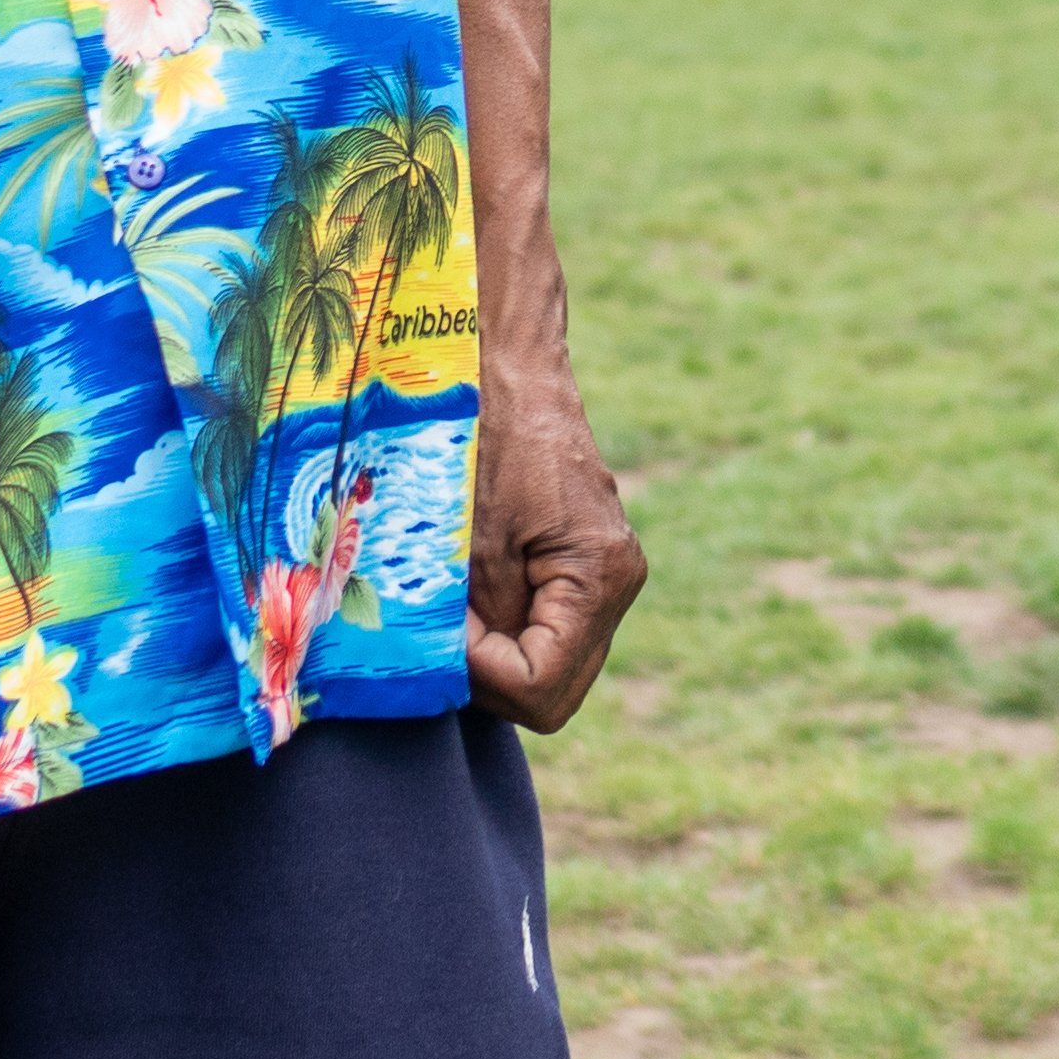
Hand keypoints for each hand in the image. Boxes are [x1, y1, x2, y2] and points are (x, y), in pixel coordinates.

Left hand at [467, 338, 646, 730]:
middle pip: (552, 692)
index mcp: (600, 576)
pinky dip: (502, 632)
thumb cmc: (488, 436)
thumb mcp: (472, 537)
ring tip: (452, 608)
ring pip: (548, 667)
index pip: (542, 687)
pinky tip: (468, 596)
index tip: (445, 628)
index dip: (482, 674)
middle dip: (489, 677)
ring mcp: (603, 578)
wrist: (510, 367)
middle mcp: (616, 585)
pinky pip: (544, 631)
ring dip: (493, 656)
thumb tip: (465, 680)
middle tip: (443, 630)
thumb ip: (478, 618)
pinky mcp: (581, 567)